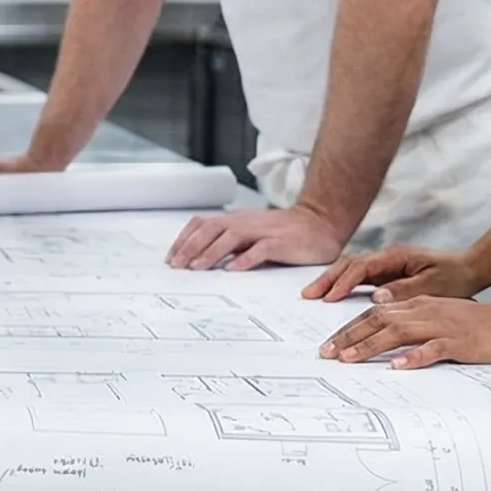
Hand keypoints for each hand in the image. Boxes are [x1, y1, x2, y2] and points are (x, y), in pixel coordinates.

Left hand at [165, 204, 347, 270]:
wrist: (319, 223)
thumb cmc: (283, 232)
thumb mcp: (251, 233)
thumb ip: (229, 242)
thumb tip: (201, 257)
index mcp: (236, 220)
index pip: (203, 223)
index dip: (184, 238)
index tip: (171, 257)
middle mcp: (246, 222)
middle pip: (211, 229)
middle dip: (191, 247)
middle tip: (177, 265)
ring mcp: (263, 231)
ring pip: (231, 237)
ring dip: (211, 252)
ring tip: (197, 267)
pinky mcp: (281, 242)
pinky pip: (260, 249)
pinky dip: (245, 259)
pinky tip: (233, 270)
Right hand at [304, 246, 481, 302]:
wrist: (470, 269)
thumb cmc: (455, 277)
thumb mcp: (433, 286)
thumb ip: (405, 290)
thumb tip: (377, 297)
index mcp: (396, 256)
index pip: (362, 267)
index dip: (344, 282)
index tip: (330, 297)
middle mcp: (386, 257)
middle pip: (348, 263)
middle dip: (327, 278)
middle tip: (308, 294)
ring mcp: (385, 264)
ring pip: (350, 268)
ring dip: (330, 280)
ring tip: (311, 294)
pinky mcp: (386, 273)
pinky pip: (358, 276)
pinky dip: (342, 283)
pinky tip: (331, 293)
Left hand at [319, 296, 490, 368]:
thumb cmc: (483, 325)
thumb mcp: (443, 318)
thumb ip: (417, 326)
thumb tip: (389, 345)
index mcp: (421, 305)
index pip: (376, 313)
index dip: (349, 328)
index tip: (329, 344)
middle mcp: (426, 311)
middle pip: (378, 319)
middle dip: (348, 336)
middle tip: (326, 354)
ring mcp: (443, 326)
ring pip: (398, 332)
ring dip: (370, 345)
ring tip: (348, 359)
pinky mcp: (461, 342)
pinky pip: (434, 349)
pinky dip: (414, 357)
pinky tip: (397, 366)